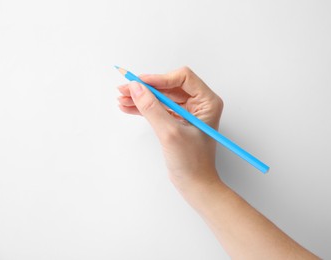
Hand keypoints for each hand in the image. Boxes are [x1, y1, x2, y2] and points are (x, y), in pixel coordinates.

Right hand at [118, 67, 223, 187]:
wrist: (195, 185)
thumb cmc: (192, 163)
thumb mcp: (170, 133)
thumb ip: (152, 108)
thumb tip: (136, 88)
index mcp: (207, 102)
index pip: (182, 78)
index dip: (159, 78)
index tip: (140, 83)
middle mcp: (199, 103)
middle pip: (169, 86)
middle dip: (147, 88)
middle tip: (125, 89)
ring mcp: (188, 112)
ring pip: (162, 97)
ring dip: (142, 97)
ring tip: (122, 99)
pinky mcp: (178, 121)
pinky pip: (160, 108)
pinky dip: (145, 108)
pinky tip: (129, 107)